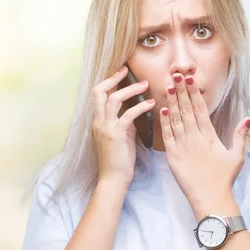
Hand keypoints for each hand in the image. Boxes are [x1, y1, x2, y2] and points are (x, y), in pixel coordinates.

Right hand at [92, 66, 155, 185]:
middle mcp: (98, 121)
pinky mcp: (116, 135)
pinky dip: (140, 106)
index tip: (121, 72)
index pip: (98, 94)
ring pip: (113, 99)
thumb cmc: (119, 159)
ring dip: (131, 89)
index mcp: (98, 121)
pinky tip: (151, 103)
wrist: (114, 178)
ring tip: (146, 84)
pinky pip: (128, 115)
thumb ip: (124, 122)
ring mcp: (105, 127)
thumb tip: (133, 109)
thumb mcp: (121, 136)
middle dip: (113, 78)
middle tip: (127, 70)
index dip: (108, 81)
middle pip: (99, 91)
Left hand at [159, 73, 249, 208]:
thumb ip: (240, 135)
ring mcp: (183, 146)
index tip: (190, 79)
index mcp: (210, 136)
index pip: (201, 109)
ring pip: (176, 119)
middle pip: (187, 110)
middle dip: (182, 91)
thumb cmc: (224, 178)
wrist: (210, 197)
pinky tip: (163, 109)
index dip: (195, 93)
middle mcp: (195, 138)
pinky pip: (167, 135)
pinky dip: (165, 122)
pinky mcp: (173, 156)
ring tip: (168, 86)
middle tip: (176, 75)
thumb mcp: (237, 156)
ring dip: (172, 102)